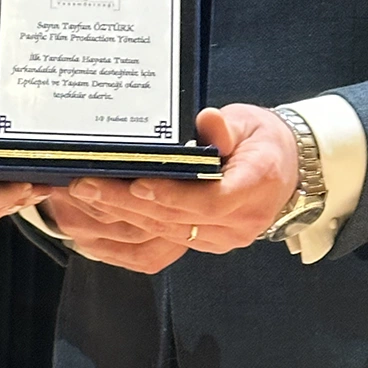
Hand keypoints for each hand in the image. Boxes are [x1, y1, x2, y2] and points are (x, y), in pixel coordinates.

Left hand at [44, 104, 298, 272]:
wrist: (286, 171)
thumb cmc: (262, 141)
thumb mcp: (249, 122)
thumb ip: (226, 126)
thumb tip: (208, 120)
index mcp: (256, 186)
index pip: (212, 199)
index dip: (172, 195)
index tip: (138, 184)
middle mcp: (239, 221)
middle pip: (176, 219)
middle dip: (126, 203)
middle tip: (85, 185)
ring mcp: (222, 239)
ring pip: (163, 235)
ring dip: (119, 218)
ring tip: (81, 198)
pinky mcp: (205, 245)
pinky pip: (162, 246)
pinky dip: (127, 235)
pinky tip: (94, 224)